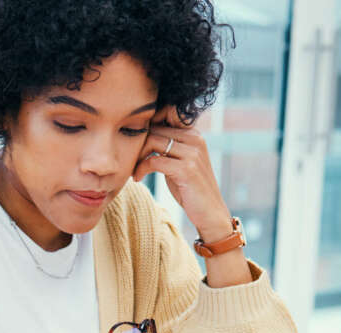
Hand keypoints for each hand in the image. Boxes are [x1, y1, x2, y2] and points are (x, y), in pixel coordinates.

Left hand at [132, 107, 232, 242]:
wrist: (209, 212)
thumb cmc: (189, 188)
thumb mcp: (180, 162)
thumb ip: (167, 146)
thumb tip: (144, 133)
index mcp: (194, 134)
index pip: (167, 112)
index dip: (148, 123)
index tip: (137, 142)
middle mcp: (195, 139)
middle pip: (155, 127)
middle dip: (138, 143)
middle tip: (131, 160)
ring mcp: (192, 153)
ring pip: (152, 141)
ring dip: (137, 156)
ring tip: (134, 170)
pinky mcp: (186, 169)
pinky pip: (153, 160)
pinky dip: (141, 169)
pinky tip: (138, 178)